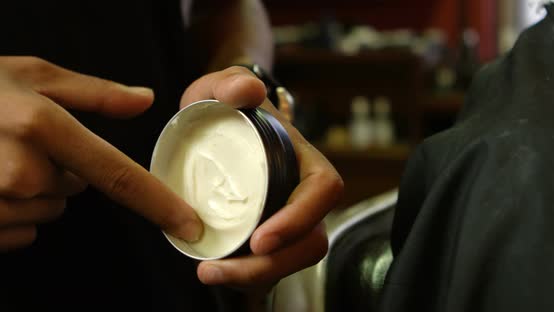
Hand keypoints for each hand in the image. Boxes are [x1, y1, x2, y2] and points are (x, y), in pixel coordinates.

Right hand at [0, 56, 201, 250]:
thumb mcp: (32, 76)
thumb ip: (94, 93)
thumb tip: (144, 100)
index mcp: (45, 131)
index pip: (119, 177)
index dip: (160, 205)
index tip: (188, 226)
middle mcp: (24, 175)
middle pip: (76, 190)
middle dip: (60, 169)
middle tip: (22, 142)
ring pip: (48, 209)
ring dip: (33, 188)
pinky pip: (20, 228)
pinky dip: (12, 209)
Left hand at [180, 66, 343, 292]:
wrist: (218, 126)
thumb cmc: (225, 108)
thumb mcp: (220, 88)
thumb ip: (229, 82)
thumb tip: (245, 91)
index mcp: (303, 160)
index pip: (323, 191)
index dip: (299, 219)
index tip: (260, 238)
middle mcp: (302, 194)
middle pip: (311, 240)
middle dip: (273, 265)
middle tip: (219, 269)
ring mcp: (288, 217)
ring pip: (293, 259)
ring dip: (255, 276)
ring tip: (209, 273)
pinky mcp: (269, 235)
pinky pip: (271, 265)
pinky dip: (246, 276)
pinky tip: (215, 271)